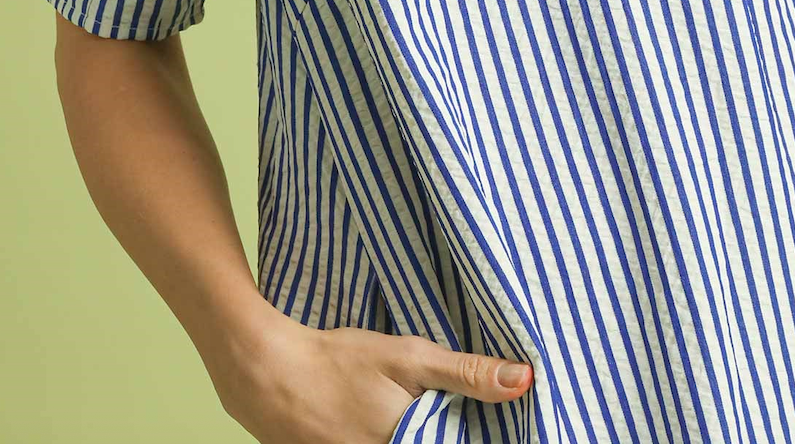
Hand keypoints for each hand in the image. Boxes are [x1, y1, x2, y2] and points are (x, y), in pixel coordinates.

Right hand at [208, 307, 533, 443]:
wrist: (269, 376)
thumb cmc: (339, 363)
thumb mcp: (407, 358)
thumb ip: (466, 373)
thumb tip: (525, 380)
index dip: (487, 431)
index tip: (507, 421)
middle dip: (455, 430)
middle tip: (453, 411)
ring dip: (424, 433)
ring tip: (410, 408)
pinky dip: (398, 438)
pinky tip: (393, 420)